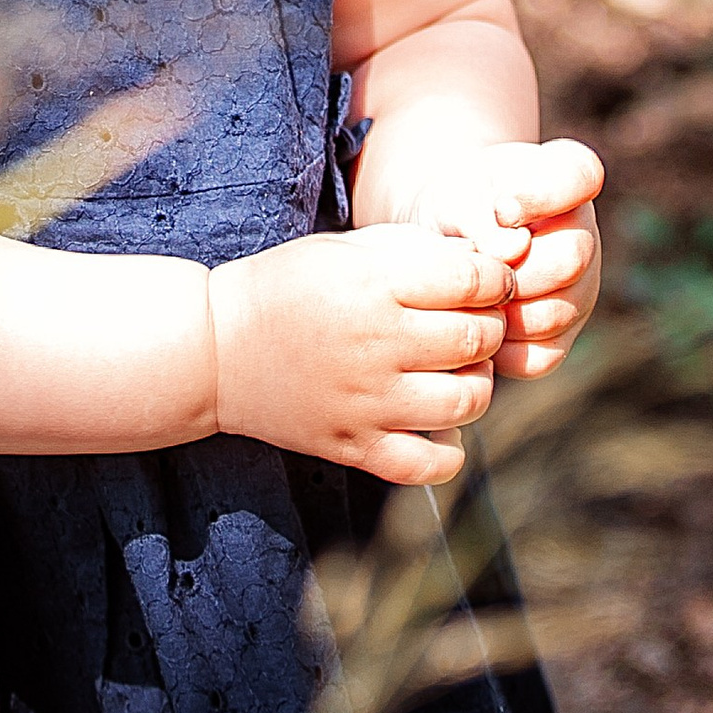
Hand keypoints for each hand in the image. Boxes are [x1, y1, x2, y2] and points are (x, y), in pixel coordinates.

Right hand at [206, 225, 510, 485]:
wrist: (216, 348)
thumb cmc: (287, 287)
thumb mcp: (345, 247)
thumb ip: (413, 250)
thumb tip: (483, 262)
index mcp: (374, 285)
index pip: (474, 281)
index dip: (495, 278)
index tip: (489, 281)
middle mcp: (376, 344)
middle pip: (479, 338)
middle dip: (490, 325)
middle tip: (473, 321)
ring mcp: (367, 402)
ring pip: (467, 401)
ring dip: (477, 383)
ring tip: (457, 370)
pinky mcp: (354, 446)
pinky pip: (430, 465)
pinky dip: (449, 450)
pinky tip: (437, 425)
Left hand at [397, 139, 603, 382]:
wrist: (444, 241)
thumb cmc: (454, 206)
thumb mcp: (456, 195)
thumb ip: (479, 215)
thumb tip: (511, 252)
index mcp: (569, 177)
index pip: (582, 175)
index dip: (540, 195)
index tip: (499, 206)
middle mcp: (585, 234)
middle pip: (571, 258)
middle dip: (513, 268)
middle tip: (473, 268)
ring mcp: (581, 288)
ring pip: (556, 313)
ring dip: (503, 310)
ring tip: (468, 295)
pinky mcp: (562, 335)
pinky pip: (541, 356)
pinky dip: (502, 348)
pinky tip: (476, 324)